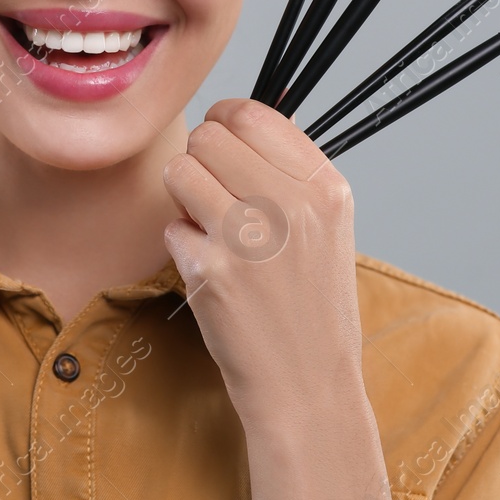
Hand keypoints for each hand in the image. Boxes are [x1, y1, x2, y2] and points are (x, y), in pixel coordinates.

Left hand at [161, 98, 365, 426]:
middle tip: (213, 198)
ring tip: (209, 230)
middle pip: (207, 136)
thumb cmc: (312, 306)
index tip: (219, 146)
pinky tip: (211, 273)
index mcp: (325, 187)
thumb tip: (233, 120)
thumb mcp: (328, 227)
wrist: (308, 386)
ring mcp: (249, 237)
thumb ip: (287, 173)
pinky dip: (182, 247)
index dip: (222, 122)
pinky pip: (171, 227)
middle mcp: (291, 204)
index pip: (252, 113)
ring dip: (184, 199)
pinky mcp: (212, 270)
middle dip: (200, 163)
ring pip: (179, 172)